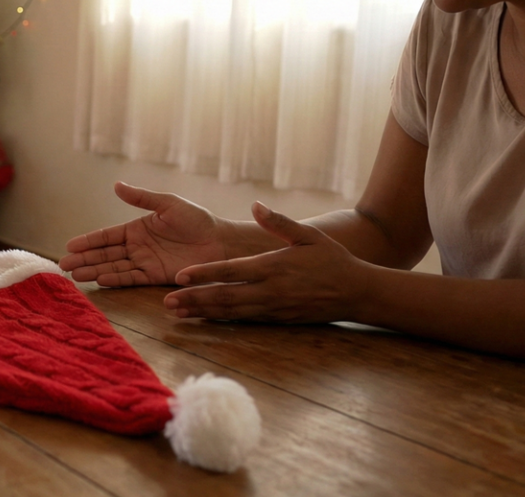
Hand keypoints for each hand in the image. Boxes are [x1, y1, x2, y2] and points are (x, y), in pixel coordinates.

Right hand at [59, 182, 230, 286]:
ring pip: (113, 267)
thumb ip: (141, 198)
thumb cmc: (197, 220)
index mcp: (137, 228)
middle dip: (84, 259)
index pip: (106, 236)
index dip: (88, 240)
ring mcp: (144, 262)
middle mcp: (137, 247)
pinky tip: (100, 280)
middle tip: (63, 265)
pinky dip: (115, 279)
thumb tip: (116, 185)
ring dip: (94, 271)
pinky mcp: (155, 276)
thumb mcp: (168, 204)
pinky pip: (131, 278)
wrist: (221, 242)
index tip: (69, 244)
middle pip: (105, 254)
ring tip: (75, 275)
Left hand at [164, 202, 375, 322]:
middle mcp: (270, 290)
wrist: (358, 293)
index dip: (204, 274)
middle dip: (194, 300)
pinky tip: (204, 319)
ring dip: (203, 313)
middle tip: (166, 302)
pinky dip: (223, 321)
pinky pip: (245, 321)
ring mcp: (273, 308)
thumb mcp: (308, 235)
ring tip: (177, 313)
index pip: (231, 271)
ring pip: (231, 313)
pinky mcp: (278, 320)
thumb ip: (278, 221)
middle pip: (225, 297)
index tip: (180, 276)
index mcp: (273, 266)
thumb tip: (255, 204)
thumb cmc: (332, 259)